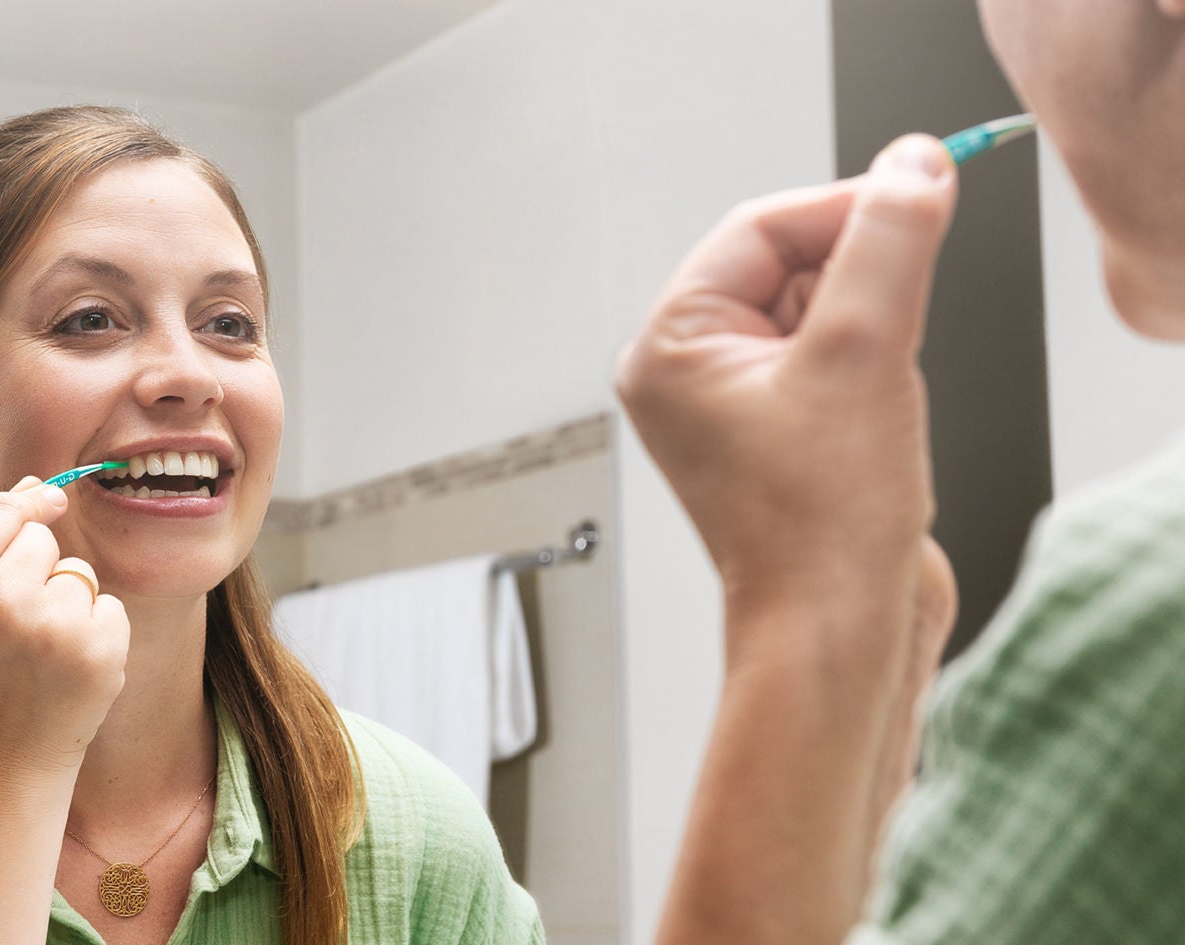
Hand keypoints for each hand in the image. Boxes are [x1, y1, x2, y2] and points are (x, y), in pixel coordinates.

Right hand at [0, 476, 130, 780]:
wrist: (0, 763)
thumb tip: (40, 485)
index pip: (2, 512)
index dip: (27, 504)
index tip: (46, 501)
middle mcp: (4, 599)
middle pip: (43, 539)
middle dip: (38, 570)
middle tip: (15, 629)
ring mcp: (55, 625)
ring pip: (80, 573)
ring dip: (69, 604)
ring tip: (41, 655)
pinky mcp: (99, 648)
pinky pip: (110, 606)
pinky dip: (98, 632)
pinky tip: (69, 669)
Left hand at [617, 135, 959, 666]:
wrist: (838, 637)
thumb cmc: (821, 529)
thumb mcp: (864, 355)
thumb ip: (888, 245)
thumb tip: (914, 167)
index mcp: (669, 348)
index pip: (761, 227)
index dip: (848, 208)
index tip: (925, 197)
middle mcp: (687, 374)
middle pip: (790, 263)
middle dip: (860, 283)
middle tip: (894, 330)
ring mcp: (733, 408)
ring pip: (821, 313)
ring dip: (873, 335)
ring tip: (873, 402)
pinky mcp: (781, 436)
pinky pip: (835, 362)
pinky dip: (876, 371)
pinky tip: (878, 424)